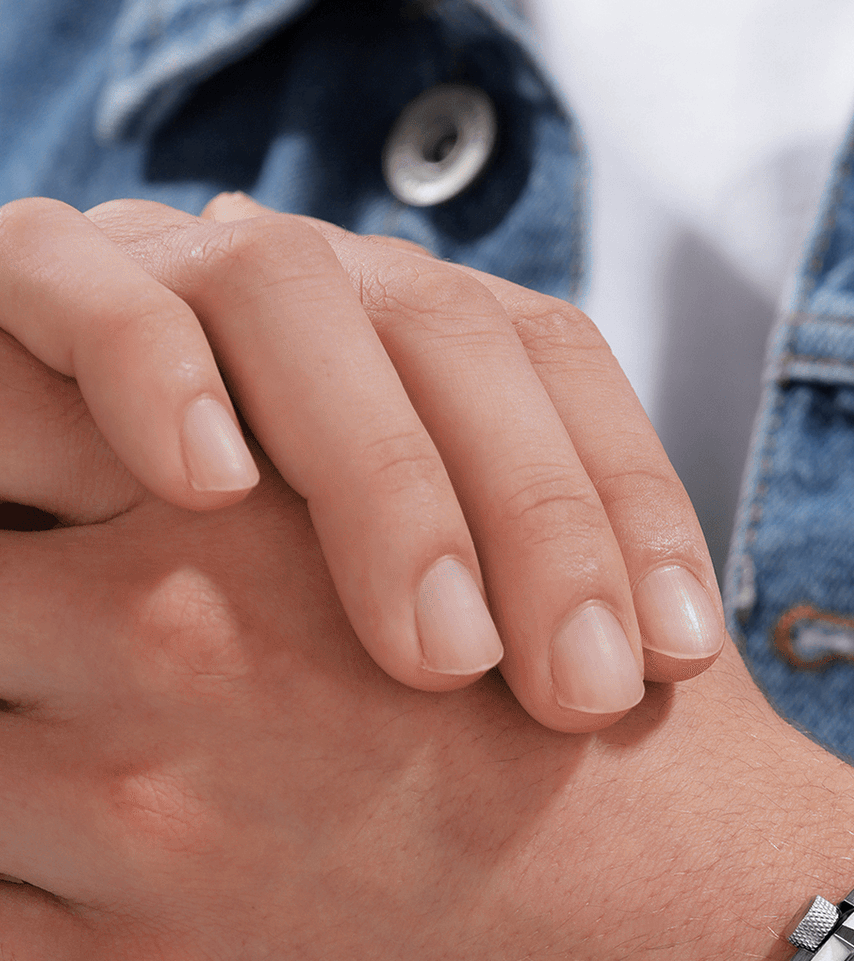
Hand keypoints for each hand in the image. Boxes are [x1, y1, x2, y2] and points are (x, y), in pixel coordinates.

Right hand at [0, 192, 723, 729]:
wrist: (28, 508)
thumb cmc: (207, 597)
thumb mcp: (358, 611)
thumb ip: (477, 622)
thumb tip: (649, 693)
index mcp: (408, 336)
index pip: (558, 369)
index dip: (633, 502)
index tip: (680, 659)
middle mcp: (310, 283)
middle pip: (458, 339)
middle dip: (540, 519)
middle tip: (580, 694)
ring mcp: (169, 267)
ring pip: (292, 299)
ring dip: (378, 472)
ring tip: (436, 653)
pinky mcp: (28, 279)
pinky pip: (84, 287)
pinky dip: (149, 370)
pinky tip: (208, 488)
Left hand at [0, 395, 853, 960]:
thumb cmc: (634, 765)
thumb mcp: (511, 542)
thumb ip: (333, 483)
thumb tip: (187, 467)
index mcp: (242, 511)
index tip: (23, 519)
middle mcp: (160, 644)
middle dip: (1, 624)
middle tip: (52, 671)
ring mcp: (132, 826)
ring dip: (2, 783)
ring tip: (69, 804)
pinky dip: (2, 921)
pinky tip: (71, 921)